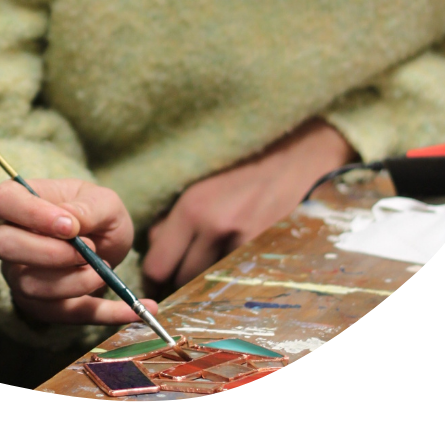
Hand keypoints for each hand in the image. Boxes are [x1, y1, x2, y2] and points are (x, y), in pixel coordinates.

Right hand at [0, 177, 158, 326]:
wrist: (106, 240)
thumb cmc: (96, 212)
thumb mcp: (103, 201)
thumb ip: (87, 207)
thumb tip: (70, 224)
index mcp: (20, 201)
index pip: (2, 200)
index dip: (31, 213)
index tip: (70, 226)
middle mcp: (11, 238)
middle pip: (5, 246)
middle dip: (51, 253)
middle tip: (88, 250)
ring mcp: (20, 274)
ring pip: (31, 286)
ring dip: (75, 282)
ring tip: (104, 269)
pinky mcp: (41, 305)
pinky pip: (65, 315)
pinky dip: (104, 314)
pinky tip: (134, 309)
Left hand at [143, 119, 355, 290]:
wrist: (290, 162)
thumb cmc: (239, 170)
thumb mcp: (198, 185)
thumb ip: (172, 217)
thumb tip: (154, 248)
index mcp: (191, 207)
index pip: (157, 265)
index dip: (156, 273)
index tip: (160, 273)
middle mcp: (213, 226)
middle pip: (181, 279)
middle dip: (180, 276)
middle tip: (188, 264)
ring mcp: (242, 241)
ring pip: (208, 282)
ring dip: (207, 276)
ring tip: (214, 254)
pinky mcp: (266, 251)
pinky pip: (236, 277)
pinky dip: (232, 272)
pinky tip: (237, 252)